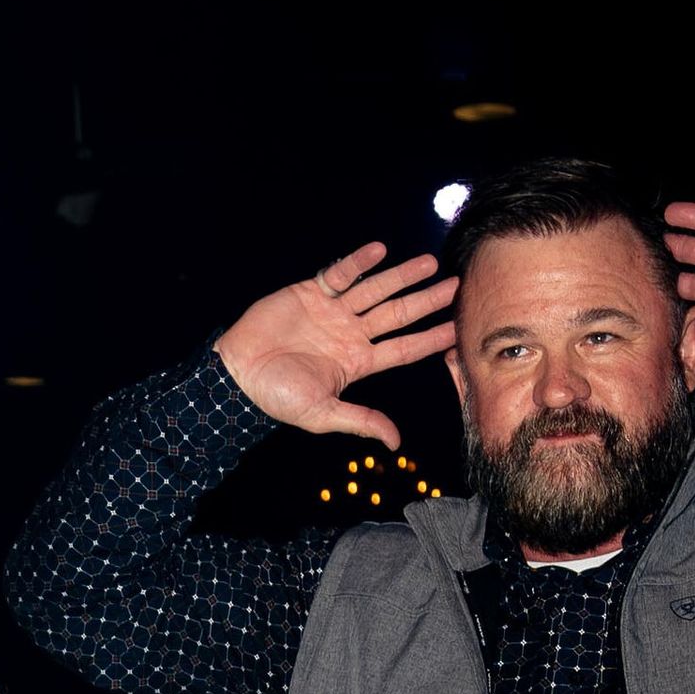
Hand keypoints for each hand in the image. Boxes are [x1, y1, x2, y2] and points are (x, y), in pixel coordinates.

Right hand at [214, 243, 459, 448]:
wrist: (238, 374)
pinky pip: (340, 274)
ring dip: (401, 276)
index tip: (456, 330)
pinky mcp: (312, 292)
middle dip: (425, 301)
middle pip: (397, 314)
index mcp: (356, 362)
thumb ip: (360, 420)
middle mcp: (350, 334)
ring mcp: (334, 312)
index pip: (402, 349)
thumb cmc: (277, 397)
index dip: (429, 340)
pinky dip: (358, 262)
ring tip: (428, 264)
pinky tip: (379, 251)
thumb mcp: (322, 413)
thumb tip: (395, 442)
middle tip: (455, 286)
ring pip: (375, 290)